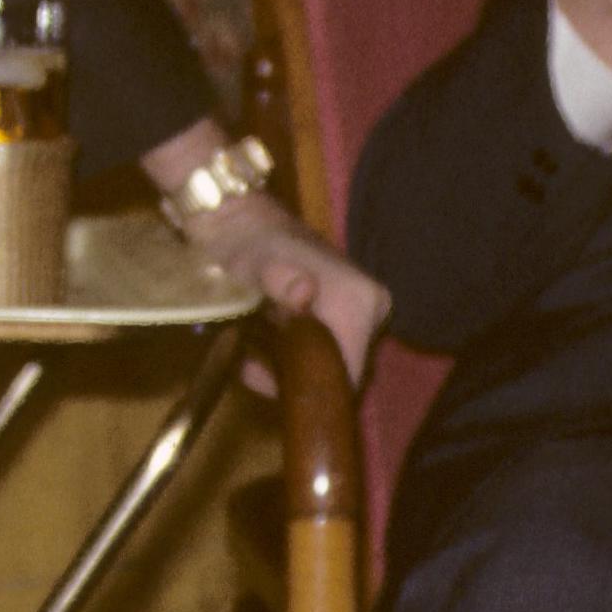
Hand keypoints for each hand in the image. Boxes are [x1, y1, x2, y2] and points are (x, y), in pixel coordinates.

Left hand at [179, 185, 387, 388]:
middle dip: (296, 380)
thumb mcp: (256, 262)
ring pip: (327, 365)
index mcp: (360, 302)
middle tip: (250, 368)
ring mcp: (360, 314)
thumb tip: (304, 292)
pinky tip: (258, 349)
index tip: (270, 385)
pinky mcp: (345, 315)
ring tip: (249, 357)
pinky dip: (289, 357)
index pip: (350, 376)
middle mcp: (371, 310)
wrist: (240, 220)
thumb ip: (279, 279)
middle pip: (339, 373)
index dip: (312, 391)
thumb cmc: (247, 244)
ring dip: (287, 370)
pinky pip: (321, 351)